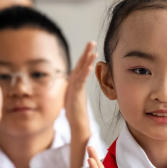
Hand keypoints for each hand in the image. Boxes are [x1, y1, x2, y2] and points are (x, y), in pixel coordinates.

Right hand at [67, 42, 97, 167]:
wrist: (77, 126)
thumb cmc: (77, 114)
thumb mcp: (78, 99)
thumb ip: (78, 90)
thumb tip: (79, 84)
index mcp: (77, 84)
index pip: (81, 68)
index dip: (86, 57)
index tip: (92, 47)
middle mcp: (75, 85)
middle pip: (80, 65)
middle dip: (86, 53)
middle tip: (92, 41)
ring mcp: (74, 89)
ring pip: (80, 71)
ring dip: (86, 60)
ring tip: (92, 49)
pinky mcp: (75, 95)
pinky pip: (80, 81)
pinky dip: (84, 73)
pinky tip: (89, 65)